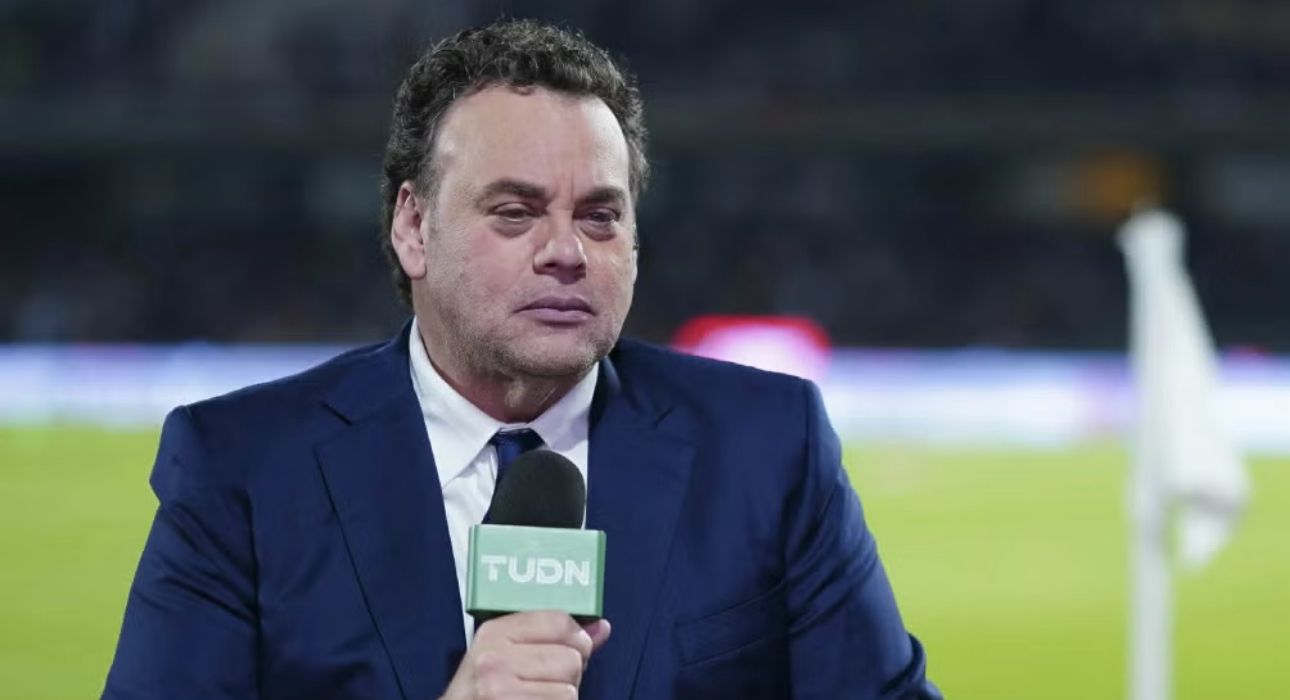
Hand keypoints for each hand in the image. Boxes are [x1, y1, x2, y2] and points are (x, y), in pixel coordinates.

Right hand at [441, 611, 611, 699]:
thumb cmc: (484, 692)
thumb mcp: (506, 657)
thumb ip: (555, 639)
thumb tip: (601, 627)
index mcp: (494, 634)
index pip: (558, 621)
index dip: (576, 638)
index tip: (570, 650)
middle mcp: (494, 661)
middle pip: (571, 659)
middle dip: (567, 677)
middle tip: (542, 686)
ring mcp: (500, 692)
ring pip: (569, 691)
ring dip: (561, 699)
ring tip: (536, 699)